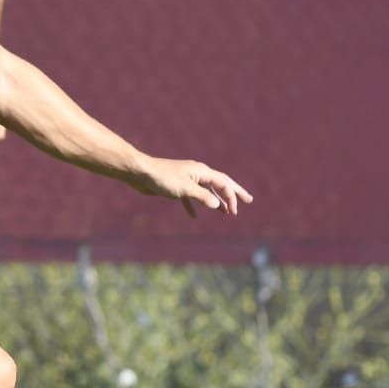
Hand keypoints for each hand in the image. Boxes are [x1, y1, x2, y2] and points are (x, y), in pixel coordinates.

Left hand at [129, 156, 251, 218]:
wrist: (140, 173)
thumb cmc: (162, 178)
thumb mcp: (185, 189)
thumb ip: (202, 197)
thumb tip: (218, 205)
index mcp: (201, 171)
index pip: (223, 183)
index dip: (232, 197)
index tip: (234, 211)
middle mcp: (197, 173)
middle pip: (220, 183)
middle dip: (233, 193)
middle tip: (248, 200)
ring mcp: (186, 179)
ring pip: (206, 191)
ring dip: (216, 201)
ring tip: (226, 211)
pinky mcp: (176, 187)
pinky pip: (189, 197)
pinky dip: (194, 206)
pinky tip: (194, 216)